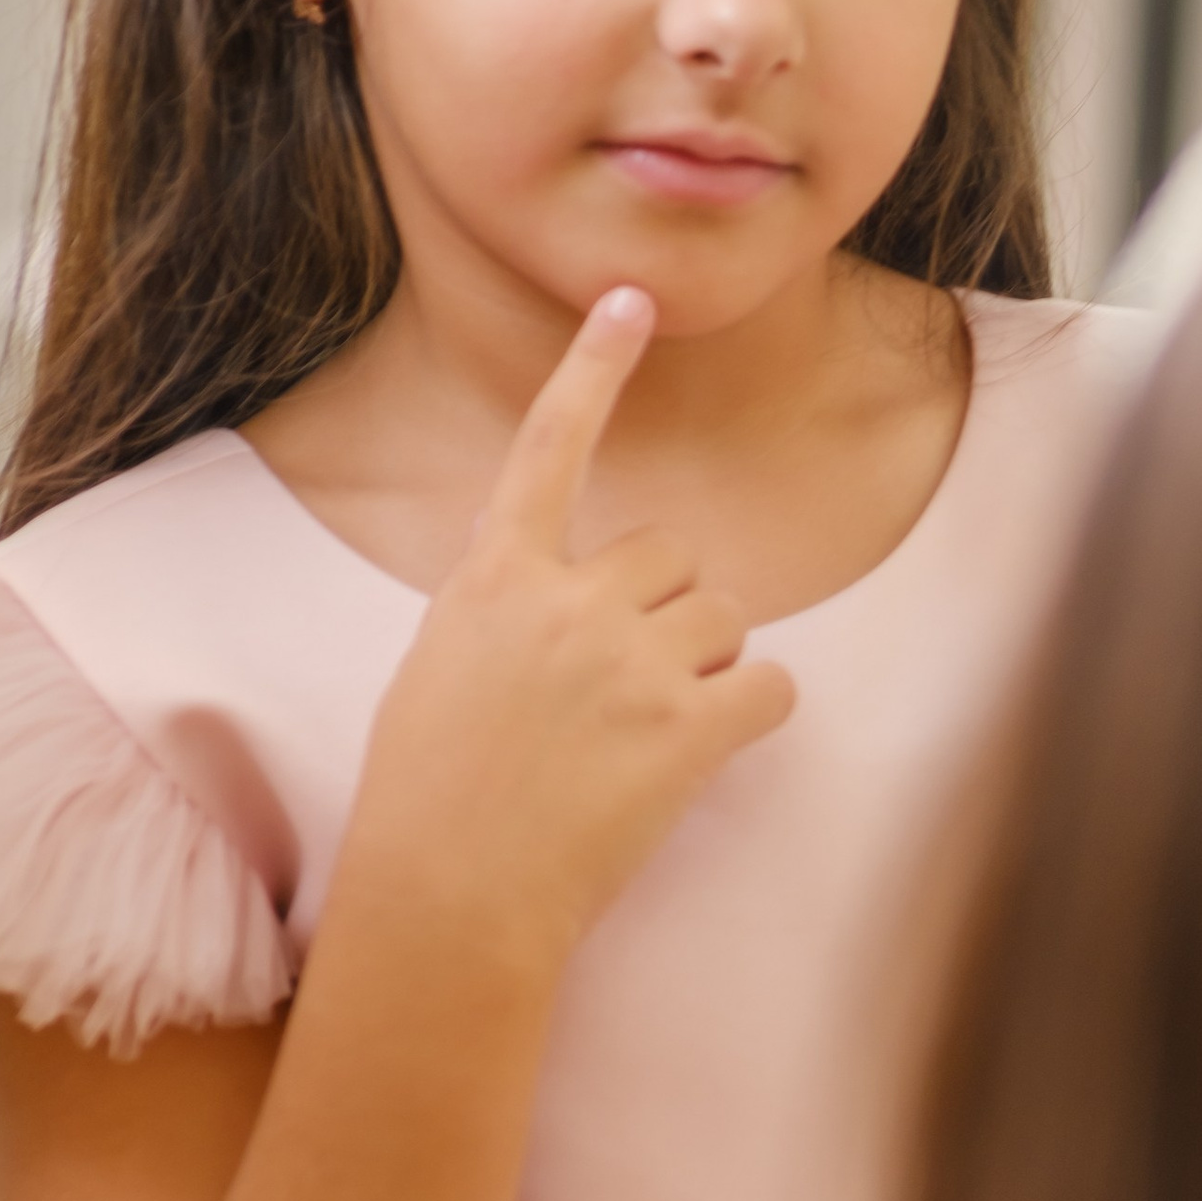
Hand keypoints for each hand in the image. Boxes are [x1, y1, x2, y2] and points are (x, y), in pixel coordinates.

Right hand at [340, 290, 794, 971]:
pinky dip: (756, 716)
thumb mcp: (440, 676)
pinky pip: (771, 686)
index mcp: (492, 582)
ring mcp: (629, 662)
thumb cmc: (431, 804)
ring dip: (710, 664)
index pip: (548, 448)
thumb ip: (508, 619)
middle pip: (671, 554)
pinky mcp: (686, 726)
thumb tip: (560, 610)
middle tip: (627, 694)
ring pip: (726, 615)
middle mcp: (565, 602)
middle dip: (670, 612)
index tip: (630, 301)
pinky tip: (706, 752)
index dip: (593, 369)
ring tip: (647, 735)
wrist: (449, 899)